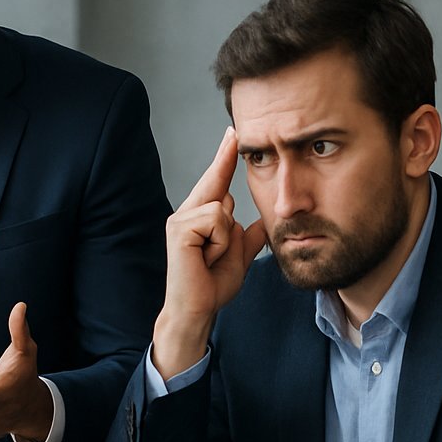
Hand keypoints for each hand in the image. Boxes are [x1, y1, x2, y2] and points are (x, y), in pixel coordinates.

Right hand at [150, 128, 267, 379]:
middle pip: (221, 192)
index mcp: (199, 216)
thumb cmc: (212, 285)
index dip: (225, 156)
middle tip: (214, 255)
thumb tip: (261, 221)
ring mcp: (179, 219)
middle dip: (227, 226)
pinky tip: (206, 259)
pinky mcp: (179, 229)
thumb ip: (248, 236)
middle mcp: (185, 212)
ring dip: (226, 240)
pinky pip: (216, 220)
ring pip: (222, 209)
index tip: (234, 131)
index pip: (216, 180)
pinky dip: (219, 243)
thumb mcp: (239, 255)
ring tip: (211, 259)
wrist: (197, 310)